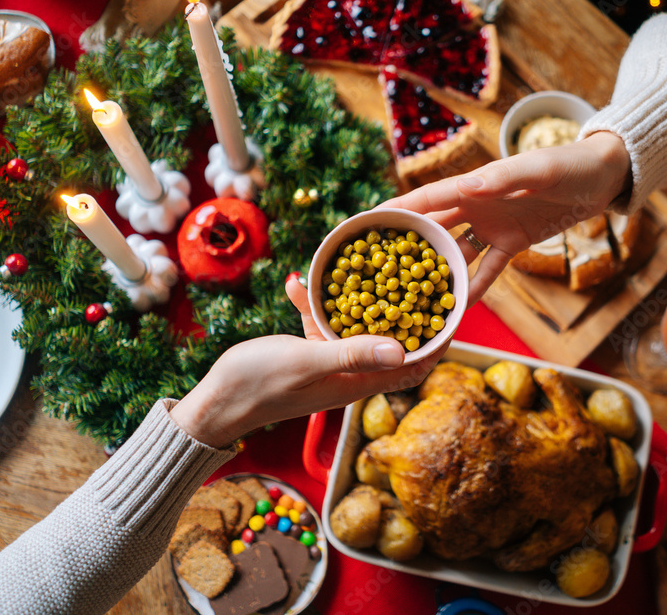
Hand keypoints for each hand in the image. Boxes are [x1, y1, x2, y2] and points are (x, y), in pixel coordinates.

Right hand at [170, 278, 445, 446]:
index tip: (452, 303)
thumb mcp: (308, 362)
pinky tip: (295, 282)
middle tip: (417, 267)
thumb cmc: (258, 385)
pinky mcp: (308, 350)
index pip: (414, 363)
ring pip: (355, 323)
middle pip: (391, 337)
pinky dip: (312, 302)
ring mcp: (330, 360)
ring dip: (355, 295)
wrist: (214, 404)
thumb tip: (404, 348)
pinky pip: (319, 321)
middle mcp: (351, 371)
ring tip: (354, 262)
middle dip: (404, 304)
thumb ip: (353, 353)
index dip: (437, 337)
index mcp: (359, 380)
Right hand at [380, 132, 630, 304]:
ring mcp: (494, 226)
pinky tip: (458, 309)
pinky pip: (489, 270)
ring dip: (437, 273)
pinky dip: (474, 287)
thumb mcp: (539, 169)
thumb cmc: (571, 164)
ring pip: (457, 253)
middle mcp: (478, 205)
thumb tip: (463, 186)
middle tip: (376, 273)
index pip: (427, 200)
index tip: (363, 227)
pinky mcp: (515, 243)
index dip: (395, 212)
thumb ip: (502, 178)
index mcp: (476, 185)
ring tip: (413, 298)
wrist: (605, 176)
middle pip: (434, 229)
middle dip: (406, 248)